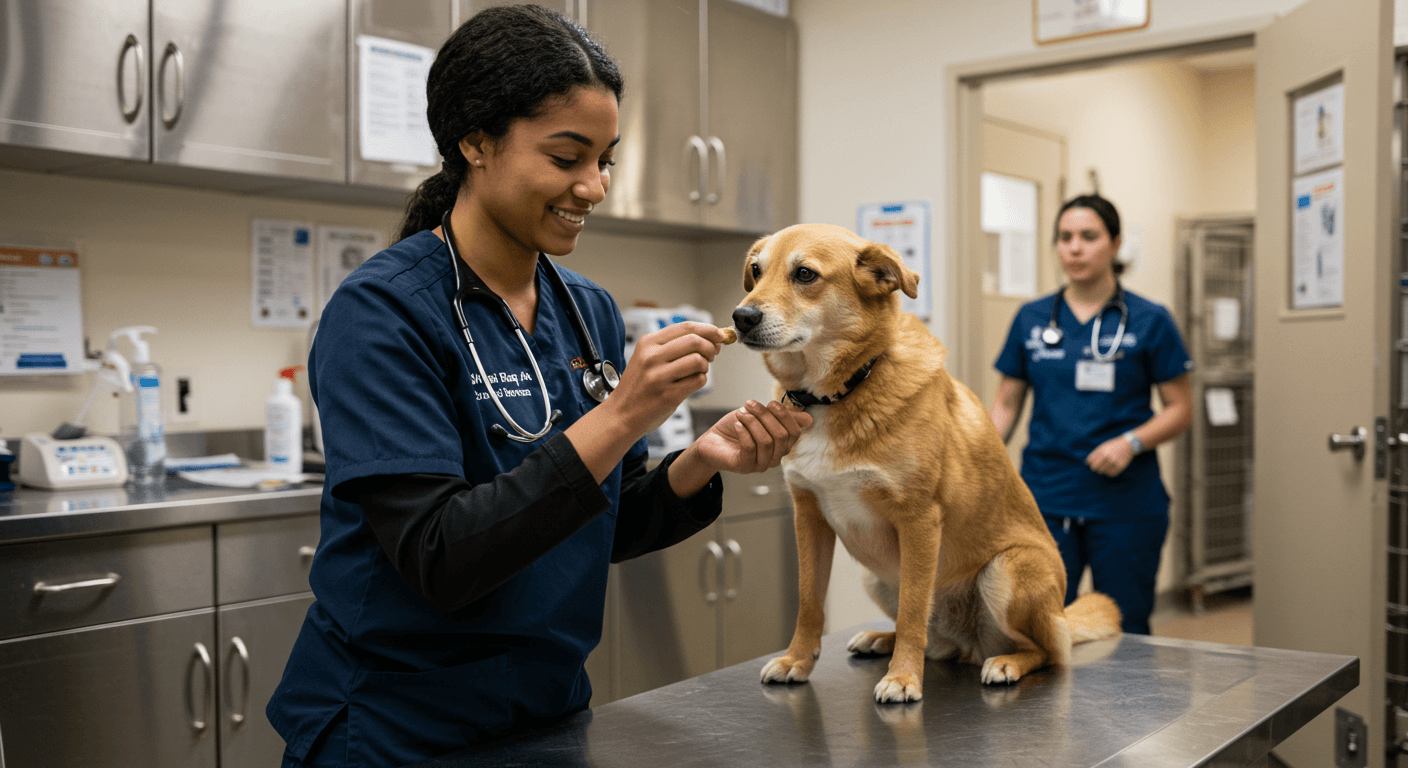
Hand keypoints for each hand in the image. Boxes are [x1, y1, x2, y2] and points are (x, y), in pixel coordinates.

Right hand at [604, 322, 725, 436]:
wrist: (620, 414)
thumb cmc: (639, 386)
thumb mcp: (647, 358)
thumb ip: (673, 346)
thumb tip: (711, 337)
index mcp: (648, 343)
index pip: (686, 326)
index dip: (708, 330)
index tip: (719, 335)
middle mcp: (652, 357)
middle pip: (695, 341)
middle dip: (711, 347)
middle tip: (711, 355)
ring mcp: (659, 377)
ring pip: (698, 360)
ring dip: (705, 366)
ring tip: (698, 371)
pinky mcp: (668, 395)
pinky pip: (698, 381)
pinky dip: (700, 381)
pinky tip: (690, 384)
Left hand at [692, 400, 812, 474]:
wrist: (713, 441)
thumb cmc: (738, 428)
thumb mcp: (761, 417)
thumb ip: (784, 417)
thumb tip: (809, 419)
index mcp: (782, 446)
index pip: (794, 432)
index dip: (784, 415)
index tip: (769, 403)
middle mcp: (774, 458)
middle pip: (780, 435)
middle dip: (765, 416)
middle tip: (749, 404)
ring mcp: (760, 464)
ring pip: (766, 441)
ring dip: (752, 422)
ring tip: (740, 413)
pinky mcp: (744, 467)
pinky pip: (750, 448)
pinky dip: (744, 432)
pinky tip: (737, 425)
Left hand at [1086, 436, 1134, 476]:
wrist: (1128, 445)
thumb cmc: (1113, 445)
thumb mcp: (1103, 446)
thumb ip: (1094, 454)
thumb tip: (1086, 463)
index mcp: (1102, 451)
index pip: (1090, 462)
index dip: (1090, 463)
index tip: (1092, 463)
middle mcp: (1107, 457)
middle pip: (1095, 468)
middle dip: (1095, 468)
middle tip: (1098, 466)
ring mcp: (1114, 462)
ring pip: (1102, 472)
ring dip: (1103, 470)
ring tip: (1106, 466)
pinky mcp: (1120, 467)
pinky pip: (1111, 474)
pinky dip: (1109, 473)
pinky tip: (1111, 468)